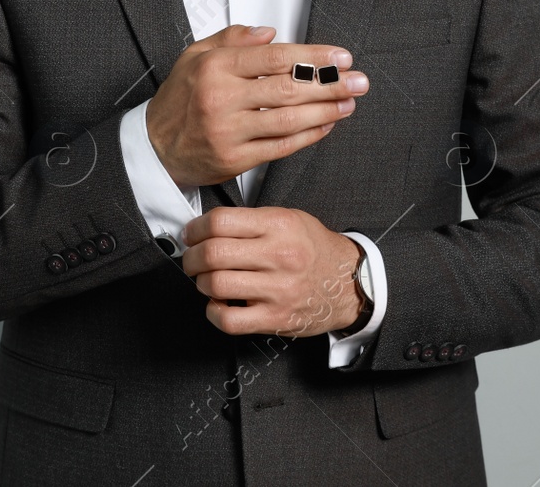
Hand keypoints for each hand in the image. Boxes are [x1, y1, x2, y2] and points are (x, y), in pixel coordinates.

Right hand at [146, 23, 368, 187]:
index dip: (314, 57)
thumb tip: (271, 33)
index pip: (275, 58)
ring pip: (288, 121)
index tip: (340, 56)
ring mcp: (229, 132)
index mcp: (216, 67)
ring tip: (349, 103)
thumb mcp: (195, 55)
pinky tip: (326, 126)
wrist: (153, 148)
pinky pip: (281, 147)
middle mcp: (222, 99)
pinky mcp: (235, 160)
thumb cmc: (179, 99)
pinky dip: (308, 136)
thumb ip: (233, 39)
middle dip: (330, 84)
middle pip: (288, 89)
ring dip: (325, 112)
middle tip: (358, 80)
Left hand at [182, 206, 365, 336]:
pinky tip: (218, 304)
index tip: (191, 234)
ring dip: (201, 283)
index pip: (220, 222)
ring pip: (216, 285)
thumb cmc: (314, 249)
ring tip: (207, 280)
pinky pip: (229, 320)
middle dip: (192, 257)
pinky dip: (213, 312)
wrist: (348, 282)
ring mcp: (278, 289)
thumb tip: (205, 227)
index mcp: (279, 225)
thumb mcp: (289, 218)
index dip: (195, 229)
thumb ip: (251, 220)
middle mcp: (279, 255)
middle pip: (213, 253)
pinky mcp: (276, 318)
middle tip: (192, 259)